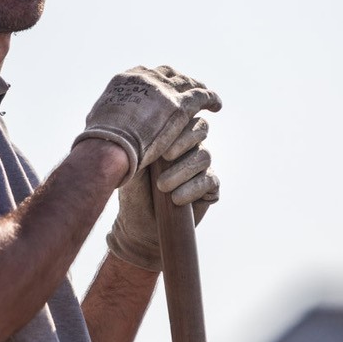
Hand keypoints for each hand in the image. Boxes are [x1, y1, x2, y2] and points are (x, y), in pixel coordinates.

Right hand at [74, 65, 221, 180]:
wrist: (109, 148)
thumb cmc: (98, 142)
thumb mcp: (96, 121)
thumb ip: (104, 117)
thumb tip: (98, 123)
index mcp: (124, 80)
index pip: (146, 75)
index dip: (157, 81)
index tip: (163, 88)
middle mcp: (145, 80)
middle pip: (168, 74)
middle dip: (178, 81)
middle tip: (186, 89)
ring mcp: (164, 90)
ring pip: (187, 83)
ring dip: (197, 88)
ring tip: (206, 96)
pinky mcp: (179, 106)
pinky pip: (201, 96)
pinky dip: (210, 99)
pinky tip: (217, 106)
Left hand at [106, 114, 219, 270]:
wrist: (140, 226)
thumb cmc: (133, 193)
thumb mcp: (132, 168)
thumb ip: (141, 147)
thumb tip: (148, 129)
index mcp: (171, 136)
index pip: (183, 115)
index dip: (179, 119)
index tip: (161, 138)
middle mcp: (189, 147)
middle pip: (200, 128)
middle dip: (185, 140)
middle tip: (165, 157)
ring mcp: (201, 167)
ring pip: (204, 156)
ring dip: (183, 171)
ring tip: (162, 187)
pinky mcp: (210, 188)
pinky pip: (211, 181)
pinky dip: (194, 189)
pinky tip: (177, 199)